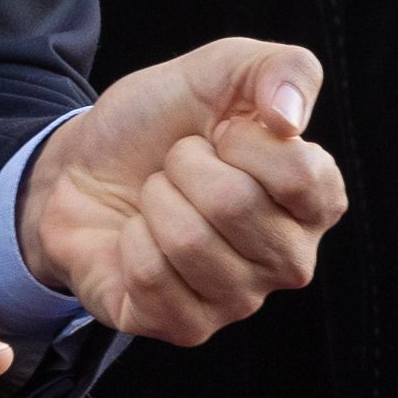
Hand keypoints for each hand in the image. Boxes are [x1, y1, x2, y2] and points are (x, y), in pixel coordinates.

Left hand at [18, 36, 345, 342]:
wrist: (83, 166)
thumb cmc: (163, 124)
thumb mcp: (221, 70)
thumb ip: (280, 69)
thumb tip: (290, 118)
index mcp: (313, 201)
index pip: (304, 177)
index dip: (245, 141)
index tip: (222, 132)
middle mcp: (288, 259)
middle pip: (237, 205)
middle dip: (185, 165)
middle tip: (177, 165)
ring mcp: (239, 300)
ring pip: (188, 242)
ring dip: (155, 200)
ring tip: (157, 197)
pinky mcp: (187, 328)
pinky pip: (150, 276)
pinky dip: (129, 241)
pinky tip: (138, 238)